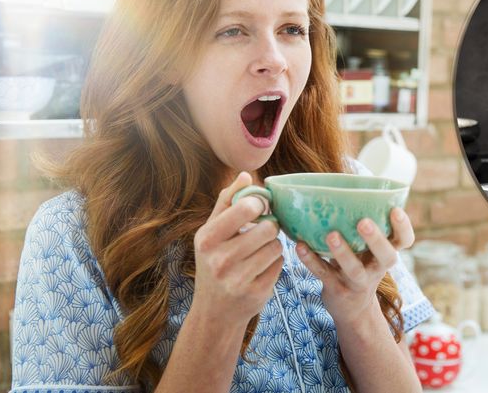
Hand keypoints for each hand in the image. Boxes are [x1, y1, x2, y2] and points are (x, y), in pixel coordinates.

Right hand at [191, 172, 283, 327]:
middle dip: (269, 227)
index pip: (246, 208)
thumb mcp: (211, 233)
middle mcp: (220, 260)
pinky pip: (280, 265)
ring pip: (276, 247)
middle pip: (268, 228)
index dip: (260, 204)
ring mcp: (238, 279)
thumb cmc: (214, 263)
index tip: (260, 208)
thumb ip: (227, 202)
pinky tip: (261, 268)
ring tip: (260, 251)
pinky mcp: (257, 293)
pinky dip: (275, 263)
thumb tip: (246, 175)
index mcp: (207, 239)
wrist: (215, 312)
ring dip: (273, 246)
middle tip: (262, 232)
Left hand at [296, 207, 413, 326]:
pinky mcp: (337, 290)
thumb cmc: (359, 265)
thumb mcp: (368, 249)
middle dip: (376, 239)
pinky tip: (300, 246)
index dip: (403, 227)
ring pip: (354, 269)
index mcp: (386, 253)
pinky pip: (324, 275)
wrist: (352, 309)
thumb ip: (362, 224)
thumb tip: (346, 182)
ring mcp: (357, 281)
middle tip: (364, 222)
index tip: (395, 210)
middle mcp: (376, 268)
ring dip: (343, 252)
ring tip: (331, 234)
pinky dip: (311, 260)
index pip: (404, 241)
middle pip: (386, 256)